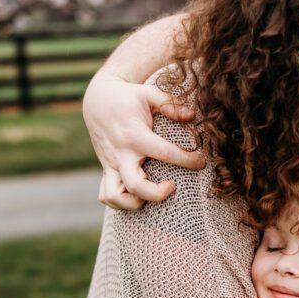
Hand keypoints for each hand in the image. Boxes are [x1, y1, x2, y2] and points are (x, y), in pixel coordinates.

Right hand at [83, 70, 203, 210]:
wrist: (97, 100)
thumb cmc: (129, 98)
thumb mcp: (149, 94)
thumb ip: (171, 105)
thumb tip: (191, 116)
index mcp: (134, 136)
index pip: (163, 153)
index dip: (186, 160)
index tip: (200, 162)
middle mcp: (121, 154)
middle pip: (136, 185)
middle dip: (157, 193)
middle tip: (173, 185)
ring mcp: (111, 164)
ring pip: (115, 197)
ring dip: (134, 203)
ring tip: (153, 193)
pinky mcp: (106, 170)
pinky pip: (106, 195)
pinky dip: (120, 203)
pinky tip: (138, 197)